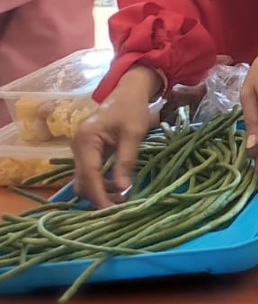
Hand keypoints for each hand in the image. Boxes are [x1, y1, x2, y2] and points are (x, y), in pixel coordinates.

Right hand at [72, 66, 159, 208]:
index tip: (110, 211)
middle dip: (99, 196)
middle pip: (82, 180)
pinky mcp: (85, 151)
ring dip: (100, 191)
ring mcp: (79, 149)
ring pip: (84, 179)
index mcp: (86, 139)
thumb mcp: (133, 134)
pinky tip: (117, 186)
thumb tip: (122, 189)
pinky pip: (89, 172)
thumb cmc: (132, 109)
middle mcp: (77, 146)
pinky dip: (101, 182)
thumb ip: (126, 161)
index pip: (89, 174)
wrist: (128, 92)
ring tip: (122, 197)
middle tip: (120, 206)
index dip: (99, 195)